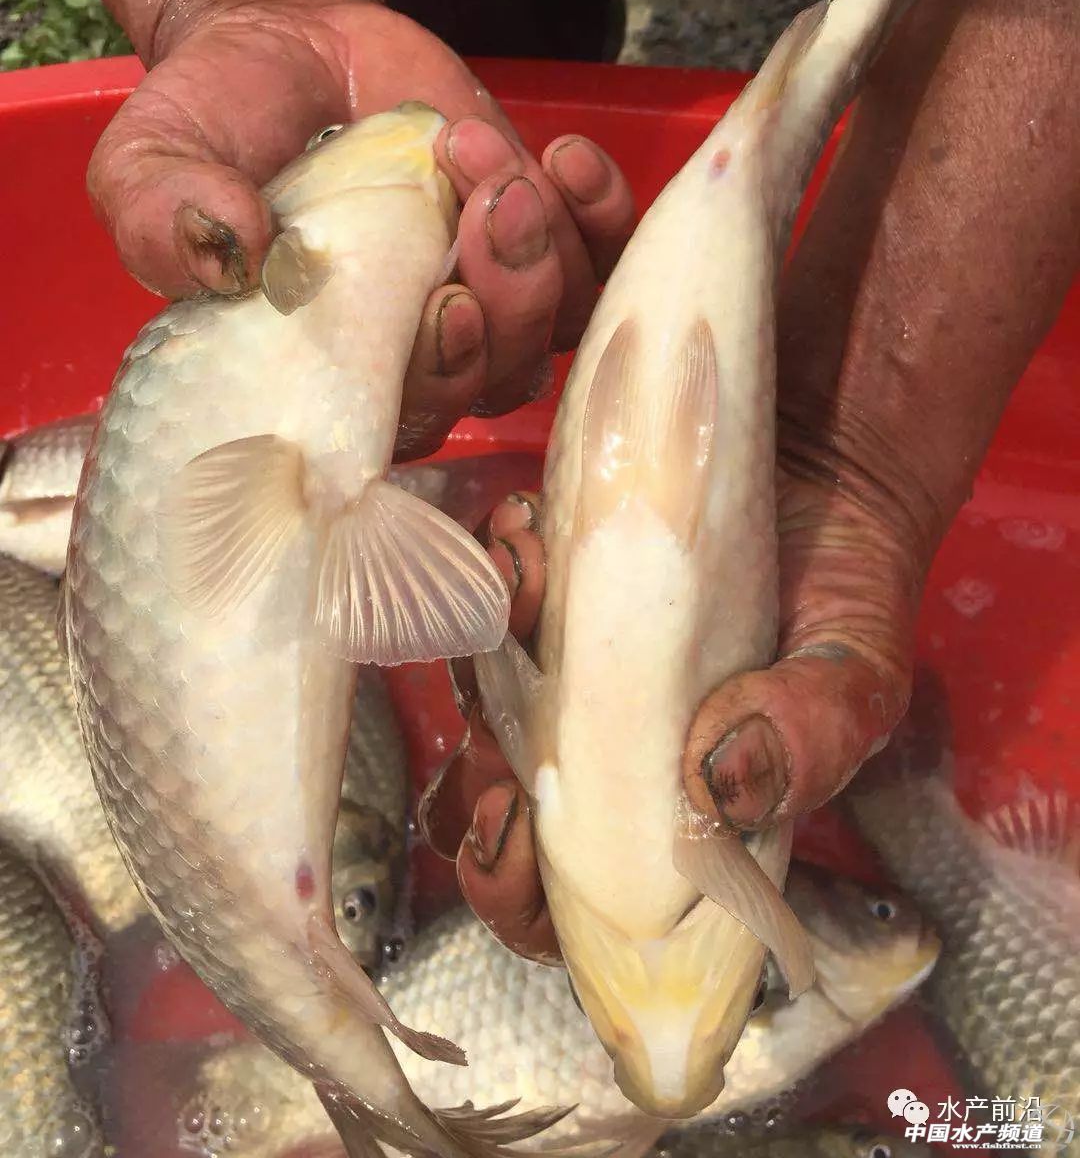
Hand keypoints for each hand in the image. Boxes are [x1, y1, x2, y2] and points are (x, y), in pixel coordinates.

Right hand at [88, 0, 634, 455]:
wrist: (287, 48)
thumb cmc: (214, 125)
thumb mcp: (152, 164)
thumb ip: (167, 219)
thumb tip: (230, 257)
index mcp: (328, 370)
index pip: (402, 418)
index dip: (440, 378)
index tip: (447, 303)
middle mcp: (419, 351)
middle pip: (499, 379)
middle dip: (510, 297)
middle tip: (485, 202)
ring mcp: (490, 295)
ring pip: (557, 324)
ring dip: (547, 248)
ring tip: (489, 157)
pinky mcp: (539, 238)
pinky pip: (603, 260)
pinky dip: (604, 214)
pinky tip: (564, 158)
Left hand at [417, 451, 916, 963]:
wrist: (836, 462)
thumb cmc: (847, 585)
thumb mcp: (855, 673)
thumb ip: (813, 737)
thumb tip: (718, 787)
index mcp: (669, 810)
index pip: (567, 898)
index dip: (517, 889)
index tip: (514, 829)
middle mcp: (603, 747)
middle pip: (494, 801)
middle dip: (473, 772)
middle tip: (498, 711)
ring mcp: (570, 665)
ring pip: (478, 698)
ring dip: (478, 653)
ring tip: (523, 580)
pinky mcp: (556, 582)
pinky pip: (491, 596)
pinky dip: (495, 571)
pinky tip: (523, 529)